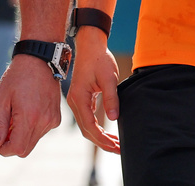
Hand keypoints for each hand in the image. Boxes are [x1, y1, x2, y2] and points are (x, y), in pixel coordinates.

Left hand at [0, 53, 61, 156]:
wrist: (39, 60)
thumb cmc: (17, 76)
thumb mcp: (1, 97)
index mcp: (29, 117)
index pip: (17, 149)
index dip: (4, 150)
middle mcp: (44, 121)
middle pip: (25, 149)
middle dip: (12, 144)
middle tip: (5, 127)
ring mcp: (52, 120)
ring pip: (33, 141)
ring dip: (22, 135)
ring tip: (16, 114)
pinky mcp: (56, 118)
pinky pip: (41, 132)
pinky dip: (32, 128)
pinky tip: (27, 111)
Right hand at [65, 26, 120, 152]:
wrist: (90, 45)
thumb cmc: (99, 59)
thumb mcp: (109, 78)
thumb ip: (111, 99)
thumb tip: (114, 119)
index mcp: (79, 98)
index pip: (89, 126)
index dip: (102, 139)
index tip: (115, 146)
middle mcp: (75, 102)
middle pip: (86, 130)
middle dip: (102, 142)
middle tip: (119, 149)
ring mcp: (77, 100)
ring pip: (86, 126)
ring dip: (100, 136)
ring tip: (116, 144)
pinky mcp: (82, 98)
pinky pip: (87, 118)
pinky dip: (97, 128)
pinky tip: (108, 132)